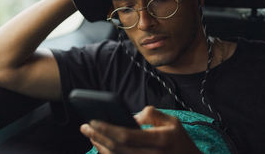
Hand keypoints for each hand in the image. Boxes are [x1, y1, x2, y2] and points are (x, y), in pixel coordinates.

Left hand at [80, 106, 201, 153]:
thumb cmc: (180, 141)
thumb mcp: (172, 121)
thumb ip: (152, 114)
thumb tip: (131, 117)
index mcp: (160, 141)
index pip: (126, 135)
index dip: (107, 129)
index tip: (93, 120)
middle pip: (117, 148)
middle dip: (98, 137)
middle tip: (85, 126)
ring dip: (100, 147)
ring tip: (90, 135)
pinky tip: (101, 147)